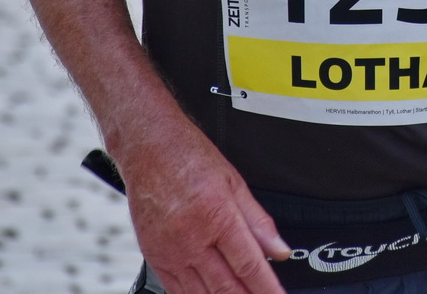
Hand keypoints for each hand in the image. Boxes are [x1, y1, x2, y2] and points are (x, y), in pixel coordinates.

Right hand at [114, 117, 290, 293]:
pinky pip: (176, 289)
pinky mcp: (154, 256)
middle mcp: (191, 238)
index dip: (267, 288)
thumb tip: (278, 249)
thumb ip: (258, 221)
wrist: (147, 148)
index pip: (249, 265)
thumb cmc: (187, 157)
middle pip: (226, 286)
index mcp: (216, 216)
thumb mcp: (234, 182)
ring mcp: (170, 251)